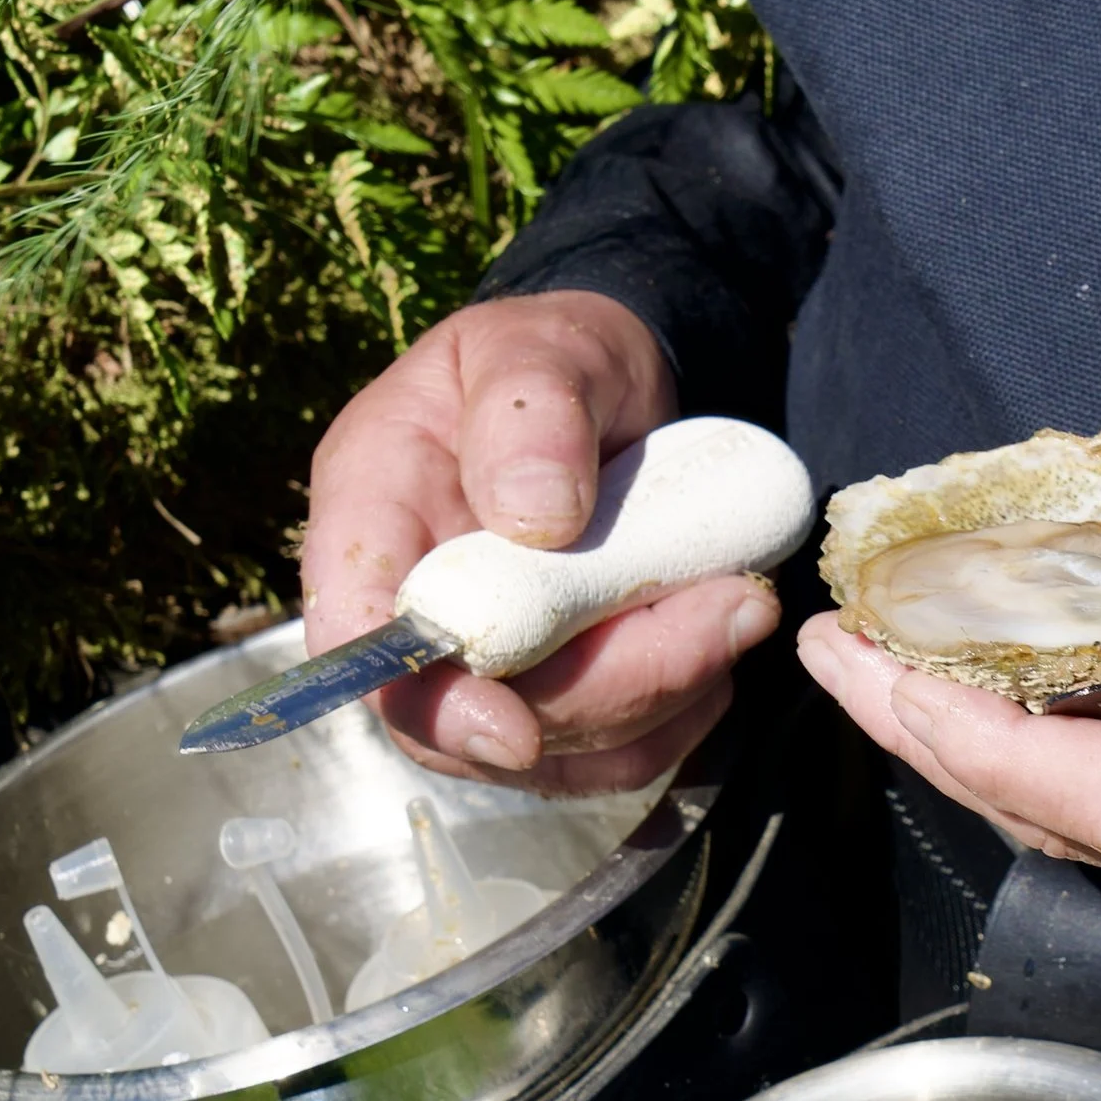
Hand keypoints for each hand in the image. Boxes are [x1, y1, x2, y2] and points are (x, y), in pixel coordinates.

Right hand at [301, 291, 780, 793]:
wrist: (607, 390)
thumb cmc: (551, 360)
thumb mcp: (539, 348)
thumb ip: (529, 412)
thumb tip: (535, 517)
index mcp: (371, 516)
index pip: (359, 639)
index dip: (427, 701)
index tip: (514, 729)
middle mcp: (416, 613)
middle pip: (471, 721)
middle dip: (605, 690)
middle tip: (727, 611)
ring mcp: (485, 670)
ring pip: (559, 749)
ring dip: (663, 696)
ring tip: (741, 603)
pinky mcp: (556, 698)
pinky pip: (613, 751)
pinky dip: (681, 711)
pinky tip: (722, 638)